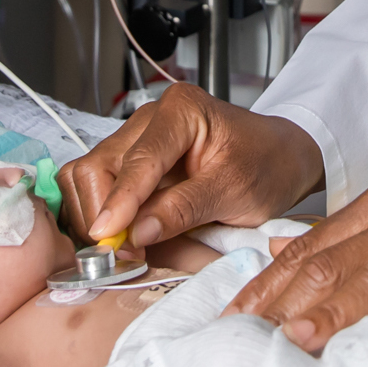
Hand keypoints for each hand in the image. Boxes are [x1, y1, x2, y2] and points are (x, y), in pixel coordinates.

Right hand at [57, 82, 323, 250]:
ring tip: (124, 249)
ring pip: (86, 178)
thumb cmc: (266, 165)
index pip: (137, 160)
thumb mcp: (235, 192)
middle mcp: (149, 119)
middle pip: (97, 166)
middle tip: (121, 255)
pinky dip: (101, 215)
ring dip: (97, 217)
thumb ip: (184, 209)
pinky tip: (122, 236)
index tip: (108, 236)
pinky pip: (95, 188)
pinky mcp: (130, 162)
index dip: (120, 202)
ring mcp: (135, 140)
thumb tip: (137, 233)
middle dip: (102, 213)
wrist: (281, 159)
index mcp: (181, 111)